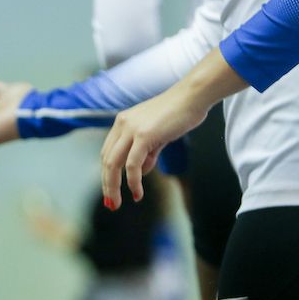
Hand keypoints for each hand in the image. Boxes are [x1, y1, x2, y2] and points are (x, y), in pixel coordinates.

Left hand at [101, 85, 207, 208]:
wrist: (192, 96)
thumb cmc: (179, 113)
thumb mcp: (158, 135)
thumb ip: (147, 153)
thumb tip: (140, 172)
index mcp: (122, 122)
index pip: (107, 152)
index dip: (106, 173)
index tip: (109, 190)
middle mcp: (122, 124)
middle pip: (106, 160)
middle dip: (107, 184)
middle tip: (111, 202)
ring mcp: (131, 129)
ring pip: (114, 164)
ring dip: (114, 186)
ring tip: (118, 202)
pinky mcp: (143, 135)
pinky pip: (132, 164)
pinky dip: (132, 181)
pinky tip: (137, 192)